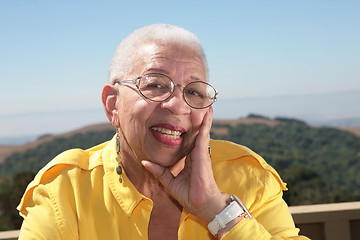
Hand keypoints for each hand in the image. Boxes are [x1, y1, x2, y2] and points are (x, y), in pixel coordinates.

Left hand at [142, 107, 229, 221]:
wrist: (202, 204)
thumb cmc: (189, 195)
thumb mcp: (169, 182)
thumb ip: (158, 171)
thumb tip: (145, 162)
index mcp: (189, 159)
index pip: (187, 141)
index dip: (186, 130)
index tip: (183, 120)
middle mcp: (196, 153)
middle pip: (195, 132)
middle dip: (196, 119)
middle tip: (195, 104)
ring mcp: (200, 152)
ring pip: (201, 130)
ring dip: (202, 116)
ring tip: (204, 102)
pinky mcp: (202, 152)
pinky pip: (204, 133)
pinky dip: (206, 122)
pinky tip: (207, 111)